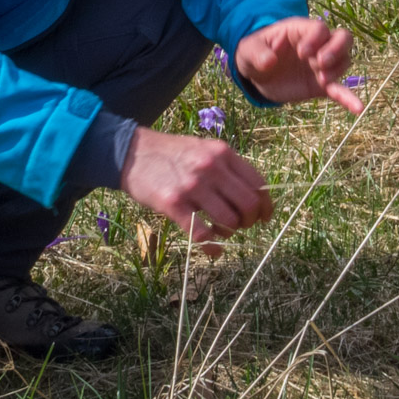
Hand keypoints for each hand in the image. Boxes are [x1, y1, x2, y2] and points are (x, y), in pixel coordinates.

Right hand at [119, 126, 273, 254]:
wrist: (131, 152)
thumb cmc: (171, 154)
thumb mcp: (204, 149)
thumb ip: (227, 167)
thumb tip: (254, 195)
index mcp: (222, 153)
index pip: (258, 183)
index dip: (266, 205)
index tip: (264, 217)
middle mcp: (211, 167)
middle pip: (248, 204)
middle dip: (250, 221)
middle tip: (242, 226)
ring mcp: (193, 186)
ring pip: (229, 221)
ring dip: (230, 233)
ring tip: (222, 232)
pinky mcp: (174, 204)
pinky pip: (202, 233)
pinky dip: (213, 247)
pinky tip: (213, 249)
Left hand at [234, 16, 361, 114]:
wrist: (255, 73)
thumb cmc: (254, 53)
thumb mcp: (248, 50)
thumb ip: (258, 53)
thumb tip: (269, 62)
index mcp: (300, 31)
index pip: (319, 28)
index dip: (315, 39)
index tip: (301, 52)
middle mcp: (317, 45)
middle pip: (342, 38)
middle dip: (336, 49)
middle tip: (320, 62)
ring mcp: (321, 65)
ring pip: (344, 60)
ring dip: (337, 69)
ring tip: (322, 79)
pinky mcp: (321, 86)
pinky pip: (339, 90)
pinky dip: (348, 98)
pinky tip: (357, 108)